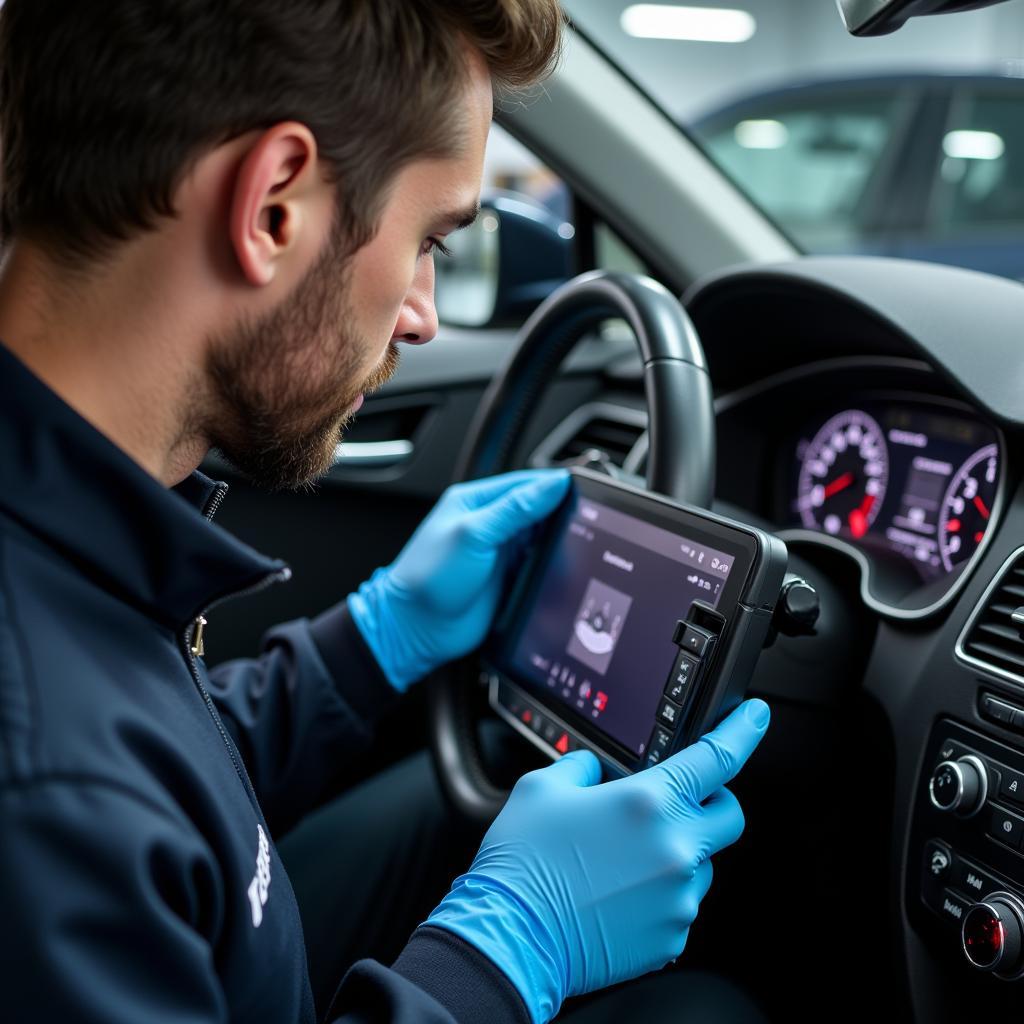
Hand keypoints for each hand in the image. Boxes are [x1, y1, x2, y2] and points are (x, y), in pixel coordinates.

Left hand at [348, 469, 569, 690]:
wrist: (417, 629)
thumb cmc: (428, 578)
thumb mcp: (473, 535)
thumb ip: (514, 509)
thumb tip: (553, 485)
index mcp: (476, 502)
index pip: (525, 484)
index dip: (553, 486)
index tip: (580, 491)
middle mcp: (490, 524)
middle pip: (537, 510)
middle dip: (560, 514)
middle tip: (585, 519)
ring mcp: (500, 552)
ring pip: (541, 538)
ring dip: (557, 541)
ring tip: (578, 542)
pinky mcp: (508, 578)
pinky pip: (538, 565)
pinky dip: (552, 565)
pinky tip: (563, 566)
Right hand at [426, 699, 770, 1023]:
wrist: (511, 938)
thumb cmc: (524, 863)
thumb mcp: (542, 788)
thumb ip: (580, 766)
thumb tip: (593, 768)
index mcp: (648, 801)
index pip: (717, 757)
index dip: (743, 730)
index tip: (756, 716)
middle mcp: (675, 847)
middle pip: (729, 813)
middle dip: (710, 801)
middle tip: (674, 803)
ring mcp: (678, 896)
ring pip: (703, 862)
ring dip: (678, 852)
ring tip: (622, 861)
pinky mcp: (671, 935)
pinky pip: (680, 903)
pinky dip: (660, 893)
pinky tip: (618, 893)